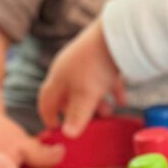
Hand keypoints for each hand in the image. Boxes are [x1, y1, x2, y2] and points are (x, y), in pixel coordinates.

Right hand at [38, 20, 126, 137]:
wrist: (116, 33)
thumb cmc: (96, 64)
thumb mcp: (86, 95)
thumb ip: (78, 115)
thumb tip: (68, 134)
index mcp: (58, 77)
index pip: (46, 99)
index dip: (48, 116)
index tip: (55, 128)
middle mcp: (68, 68)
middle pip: (67, 94)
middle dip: (77, 111)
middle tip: (86, 124)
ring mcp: (86, 61)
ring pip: (87, 87)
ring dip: (96, 102)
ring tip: (108, 113)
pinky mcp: (103, 56)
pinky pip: (104, 77)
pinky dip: (111, 90)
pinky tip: (122, 100)